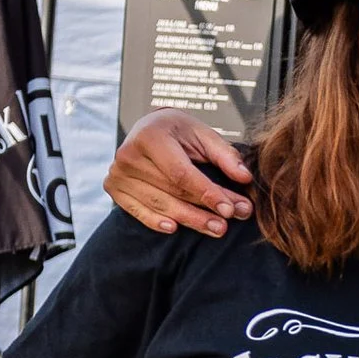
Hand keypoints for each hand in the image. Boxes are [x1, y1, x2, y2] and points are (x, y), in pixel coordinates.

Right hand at [106, 110, 252, 236]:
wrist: (148, 129)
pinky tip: (174, 228)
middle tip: (228, 224)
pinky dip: (155, 221)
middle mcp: (129, 154)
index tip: (230, 209)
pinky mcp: (114, 187)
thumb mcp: (203, 134)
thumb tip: (244, 177)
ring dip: (189, 220)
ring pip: (159, 204)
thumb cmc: (179, 132)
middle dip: (204, 209)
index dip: (207, 193)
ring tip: (215, 229)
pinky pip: (137, 210)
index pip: (181, 173)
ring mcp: (118, 172)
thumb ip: (225, 155)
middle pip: (172, 191)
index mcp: (150, 136)